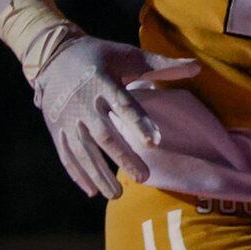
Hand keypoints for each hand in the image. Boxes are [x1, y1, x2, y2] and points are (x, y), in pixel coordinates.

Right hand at [31, 34, 196, 199]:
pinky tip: (92, 191)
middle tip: (143, 177)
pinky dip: (78, 174)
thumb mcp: (128, 55)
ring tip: (116, 194)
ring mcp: (67, 117)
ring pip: (83, 150)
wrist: (53, 55)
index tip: (154, 143)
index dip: (138, 123)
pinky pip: (67, 155)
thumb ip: (161, 64)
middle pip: (104, 134)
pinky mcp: (56, 128)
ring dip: (99, 174)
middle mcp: (84, 101)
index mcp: (103, 81)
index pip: (124, 104)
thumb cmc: (99, 55)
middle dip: (123, 157)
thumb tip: (197, 67)